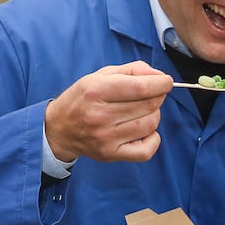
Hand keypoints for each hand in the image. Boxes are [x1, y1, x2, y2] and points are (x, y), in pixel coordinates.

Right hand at [44, 61, 171, 162]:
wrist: (59, 129)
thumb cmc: (83, 99)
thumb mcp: (101, 75)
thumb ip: (132, 70)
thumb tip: (159, 76)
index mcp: (96, 90)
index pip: (141, 87)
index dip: (161, 83)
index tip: (166, 82)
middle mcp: (100, 115)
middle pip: (149, 105)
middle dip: (158, 97)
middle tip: (152, 94)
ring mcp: (106, 137)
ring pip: (150, 124)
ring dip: (154, 115)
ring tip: (141, 111)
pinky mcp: (111, 154)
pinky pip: (147, 150)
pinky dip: (153, 138)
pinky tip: (144, 131)